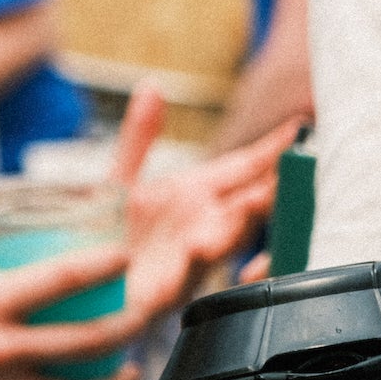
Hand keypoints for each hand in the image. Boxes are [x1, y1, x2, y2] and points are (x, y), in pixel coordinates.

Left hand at [114, 84, 294, 329]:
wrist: (80, 293)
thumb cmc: (105, 241)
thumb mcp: (119, 182)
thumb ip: (139, 137)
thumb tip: (152, 86)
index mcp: (196, 194)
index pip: (246, 166)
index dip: (273, 149)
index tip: (300, 128)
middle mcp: (202, 224)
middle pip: (251, 200)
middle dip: (276, 185)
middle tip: (299, 165)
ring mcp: (189, 258)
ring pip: (228, 237)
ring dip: (245, 221)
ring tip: (257, 200)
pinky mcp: (164, 290)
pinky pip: (187, 277)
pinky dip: (195, 261)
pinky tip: (198, 246)